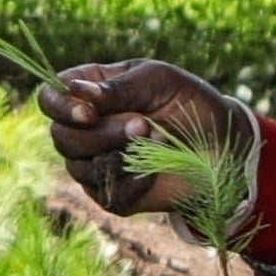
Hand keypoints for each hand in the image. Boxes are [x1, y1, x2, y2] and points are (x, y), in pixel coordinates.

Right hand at [42, 59, 250, 220]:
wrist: (226, 149)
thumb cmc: (192, 104)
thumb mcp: (160, 81)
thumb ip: (118, 87)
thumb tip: (76, 91)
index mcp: (91, 92)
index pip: (48, 97)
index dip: (59, 106)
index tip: (88, 113)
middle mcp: (86, 128)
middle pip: (60, 136)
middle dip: (101, 134)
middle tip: (144, 125)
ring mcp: (96, 163)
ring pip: (77, 166)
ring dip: (119, 155)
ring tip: (158, 143)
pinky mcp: (112, 194)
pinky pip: (105, 191)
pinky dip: (133, 181)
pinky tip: (155, 171)